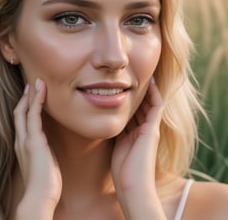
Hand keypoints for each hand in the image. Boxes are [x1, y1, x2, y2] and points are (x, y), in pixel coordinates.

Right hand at [14, 78, 61, 218]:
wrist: (39, 198)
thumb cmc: (44, 184)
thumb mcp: (42, 164)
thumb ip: (42, 155)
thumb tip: (48, 151)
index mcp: (23, 146)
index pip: (22, 122)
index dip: (24, 107)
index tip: (30, 96)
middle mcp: (21, 140)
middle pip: (19, 112)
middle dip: (25, 98)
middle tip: (31, 84)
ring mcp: (26, 139)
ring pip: (25, 111)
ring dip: (31, 95)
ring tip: (37, 81)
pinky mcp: (34, 140)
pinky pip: (34, 115)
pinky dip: (37, 101)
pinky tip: (41, 90)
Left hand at [111, 78, 165, 218]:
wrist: (132, 185)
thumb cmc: (122, 170)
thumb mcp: (115, 146)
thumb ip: (114, 134)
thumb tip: (104, 122)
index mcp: (134, 135)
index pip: (133, 113)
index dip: (128, 101)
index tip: (121, 88)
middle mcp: (143, 130)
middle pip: (141, 107)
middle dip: (136, 93)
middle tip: (130, 77)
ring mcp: (150, 129)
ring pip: (149, 104)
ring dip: (145, 90)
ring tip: (140, 75)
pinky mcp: (153, 129)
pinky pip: (157, 106)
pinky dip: (154, 94)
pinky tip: (149, 82)